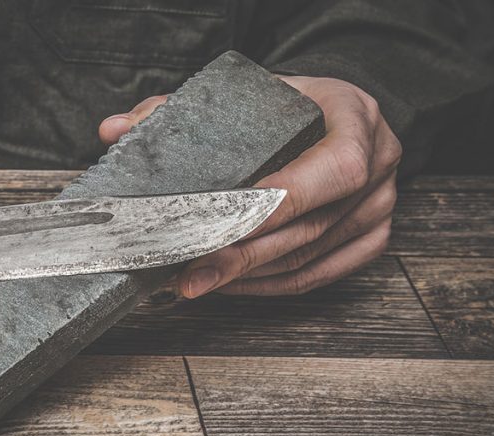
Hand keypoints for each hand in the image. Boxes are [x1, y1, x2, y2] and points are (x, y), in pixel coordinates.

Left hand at [99, 76, 400, 296]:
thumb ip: (175, 107)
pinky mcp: (372, 239)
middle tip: (189, 275)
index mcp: (357, 117)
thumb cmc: (288, 104)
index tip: (221, 226)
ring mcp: (381, 207)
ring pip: (311, 257)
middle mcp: (381, 165)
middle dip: (244, 255)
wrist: (337, 112)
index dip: (278, 205)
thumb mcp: (245, 91)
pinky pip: (318, 275)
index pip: (331, 170)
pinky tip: (230, 284)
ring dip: (250, 276)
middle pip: (311, 225)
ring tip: (196, 281)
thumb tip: (112, 129)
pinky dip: (270, 285)